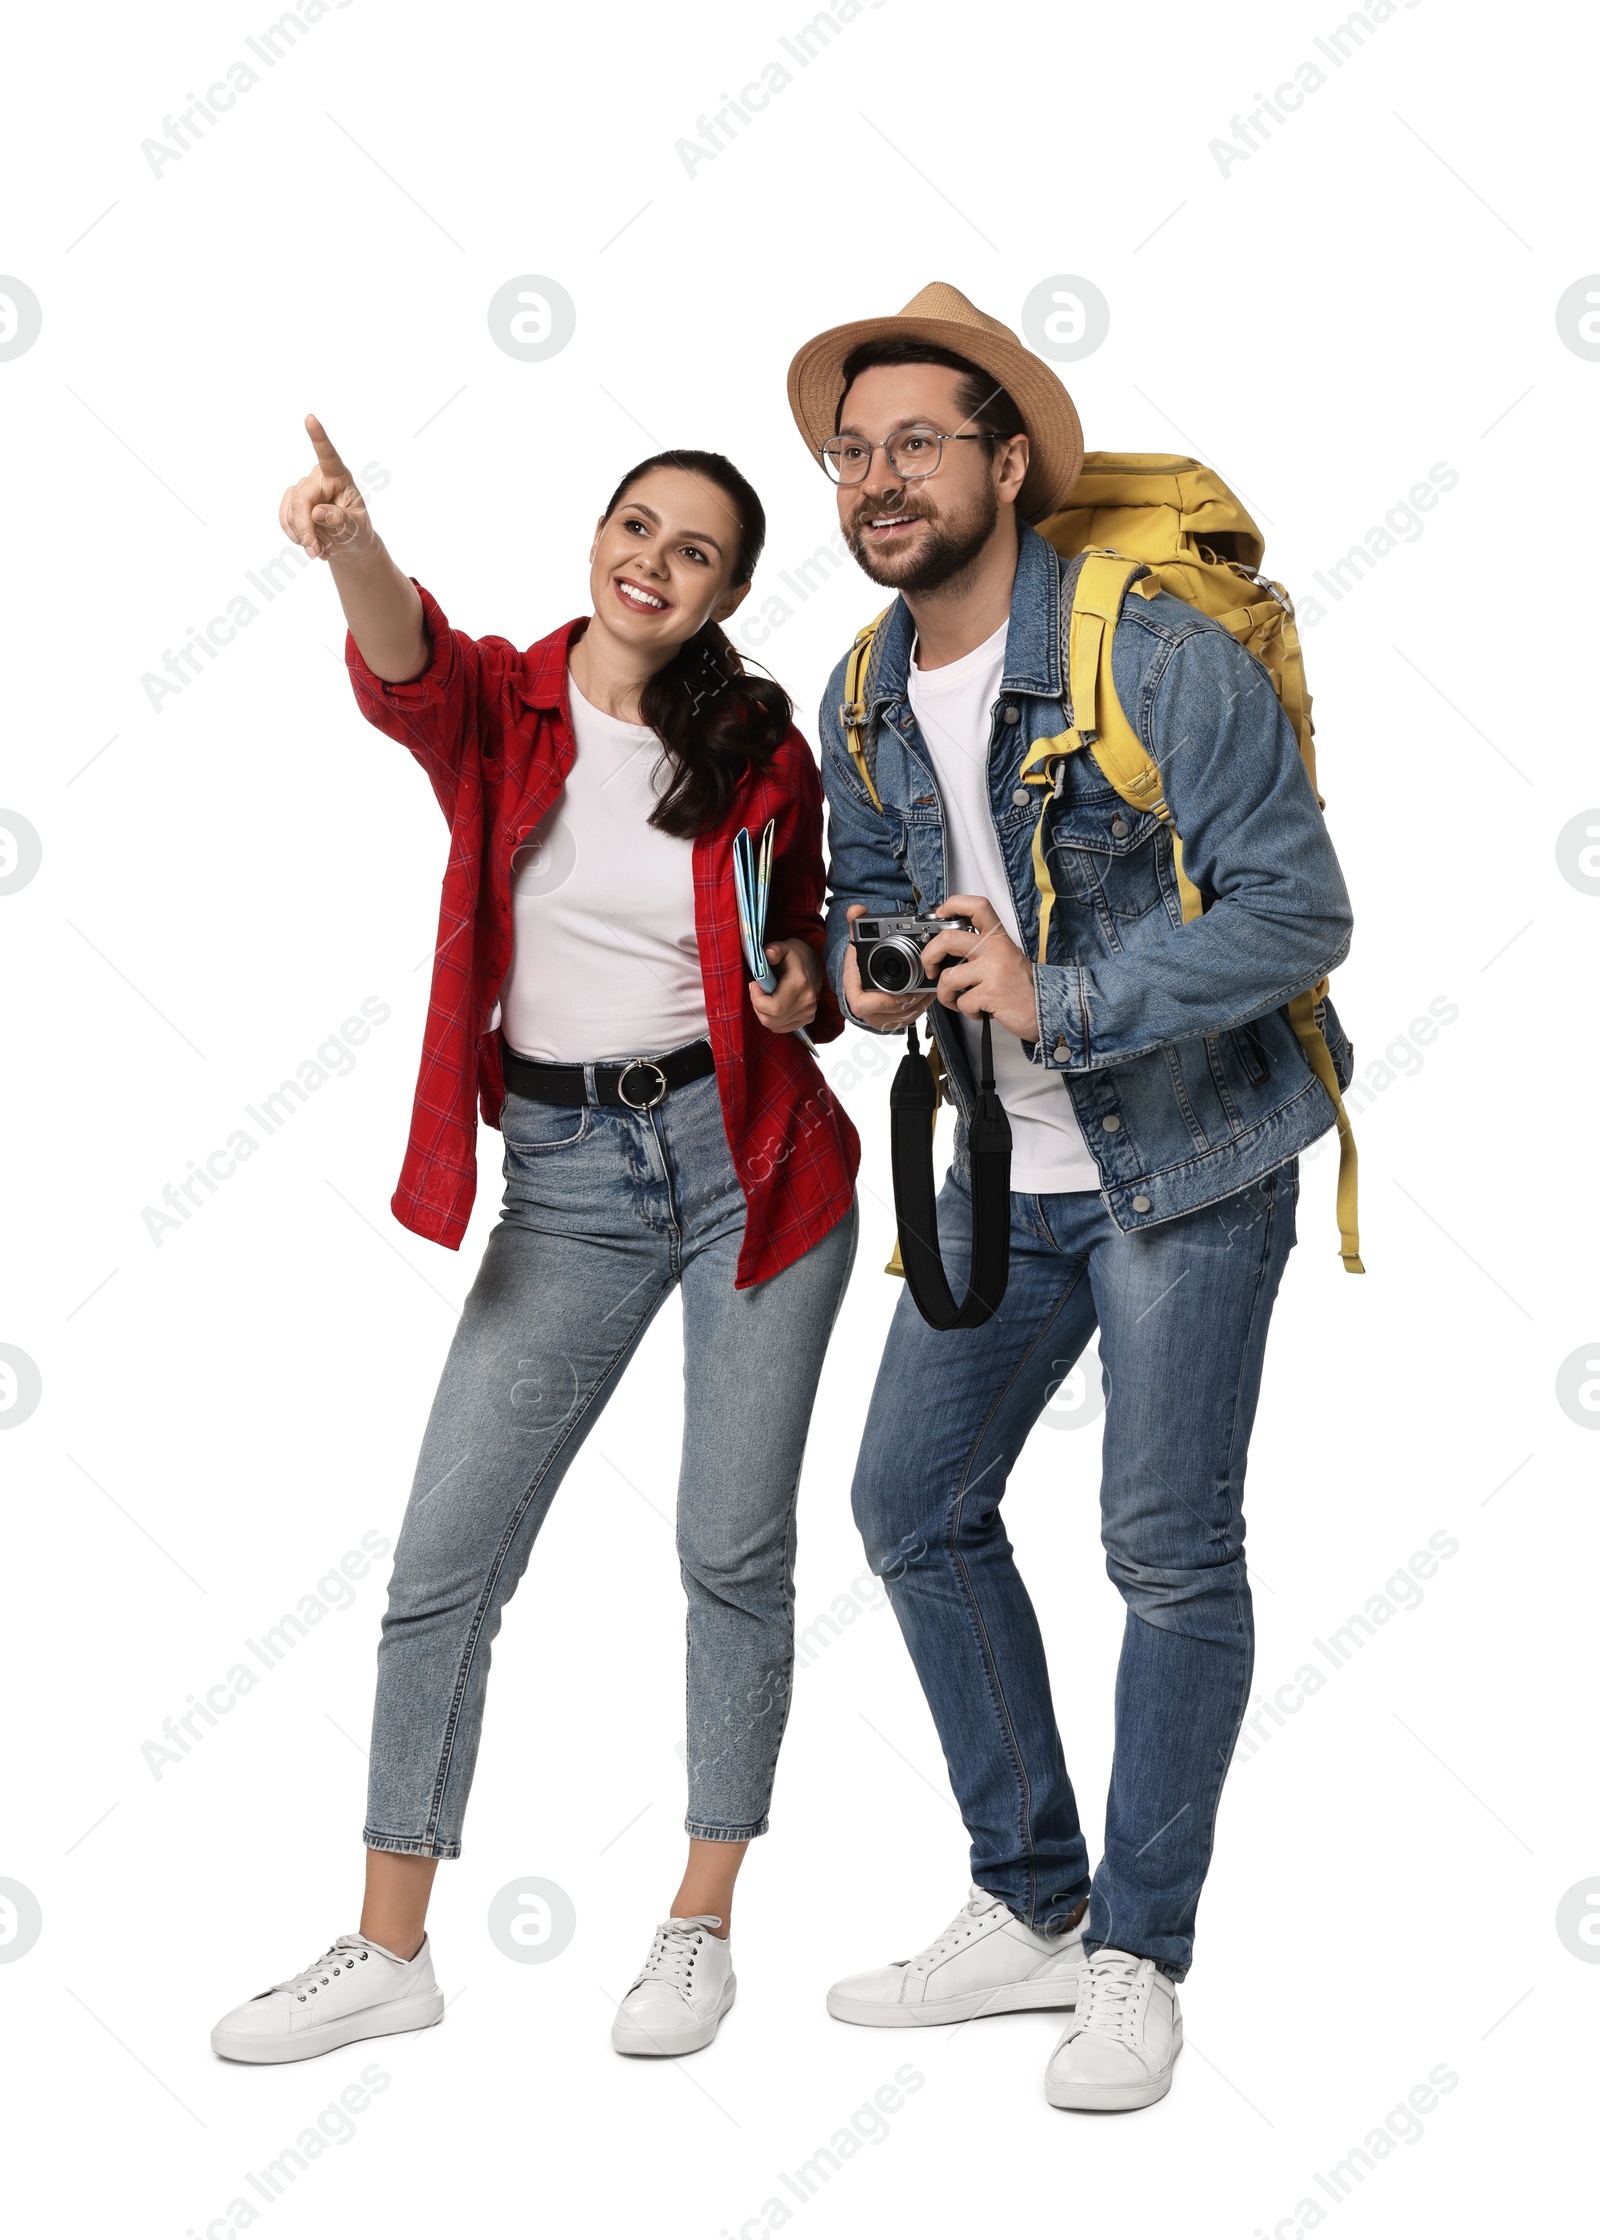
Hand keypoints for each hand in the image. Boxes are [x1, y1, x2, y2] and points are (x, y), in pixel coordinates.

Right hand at [279, 414, 375, 563]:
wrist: (348, 544)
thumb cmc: (358, 532)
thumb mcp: (358, 530)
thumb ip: (342, 521)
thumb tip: (318, 513)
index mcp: (340, 476)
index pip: (328, 455)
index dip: (318, 437)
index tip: (310, 418)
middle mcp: (319, 477)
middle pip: (302, 499)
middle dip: (306, 528)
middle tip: (315, 552)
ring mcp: (303, 488)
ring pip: (290, 511)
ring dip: (302, 536)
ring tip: (319, 551)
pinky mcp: (291, 500)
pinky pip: (283, 518)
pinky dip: (293, 535)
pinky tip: (308, 544)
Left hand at [750, 937, 822, 1034]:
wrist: (813, 965)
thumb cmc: (794, 957)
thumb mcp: (783, 947)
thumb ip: (774, 950)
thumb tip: (769, 955)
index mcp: (800, 984)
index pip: (773, 1007)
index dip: (757, 1000)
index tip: (754, 984)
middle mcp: (806, 1002)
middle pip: (771, 1019)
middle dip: (757, 1006)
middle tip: (757, 991)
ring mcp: (808, 1012)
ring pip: (774, 1025)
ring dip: (763, 1013)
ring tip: (765, 996)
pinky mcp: (807, 1019)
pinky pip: (781, 1028)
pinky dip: (772, 1019)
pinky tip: (772, 1005)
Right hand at [841, 903, 935, 1029]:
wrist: (861, 979)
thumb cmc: (859, 964)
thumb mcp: (857, 943)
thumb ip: (857, 925)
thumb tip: (856, 910)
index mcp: (855, 992)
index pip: (863, 1005)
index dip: (881, 1001)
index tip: (900, 991)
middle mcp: (867, 1009)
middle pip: (890, 1011)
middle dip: (910, 998)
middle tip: (924, 984)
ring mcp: (880, 1018)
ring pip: (902, 1016)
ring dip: (918, 1002)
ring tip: (929, 986)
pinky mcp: (893, 1021)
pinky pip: (909, 1018)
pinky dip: (921, 1006)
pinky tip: (927, 993)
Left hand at [920, 896, 1039, 1041]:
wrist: (1045, 1008)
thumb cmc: (1022, 986)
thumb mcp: (1005, 956)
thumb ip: (981, 948)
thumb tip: (947, 949)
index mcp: (998, 938)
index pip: (976, 906)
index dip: (953, 904)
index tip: (940, 913)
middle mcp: (995, 949)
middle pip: (948, 939)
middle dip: (929, 956)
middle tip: (932, 968)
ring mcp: (993, 971)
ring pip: (948, 978)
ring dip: (946, 995)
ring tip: (957, 999)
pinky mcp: (991, 993)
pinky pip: (962, 1002)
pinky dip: (966, 1011)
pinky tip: (978, 1009)